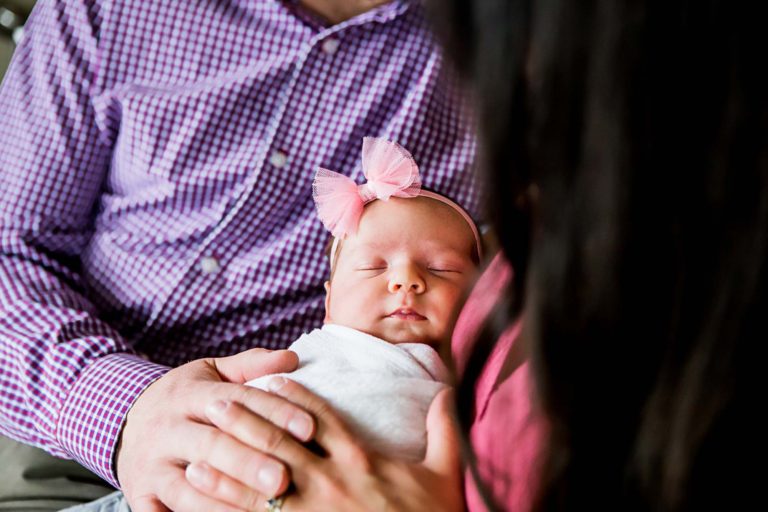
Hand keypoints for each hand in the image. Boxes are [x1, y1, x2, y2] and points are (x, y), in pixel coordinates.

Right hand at [116, 348, 316, 511]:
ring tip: (258, 509)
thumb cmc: (183, 397)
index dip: (274, 413)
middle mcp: (168, 428)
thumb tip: (292, 358)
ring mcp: (151, 464)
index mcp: (190, 394)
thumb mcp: (210, 372)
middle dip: (249, 462)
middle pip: (211, 445)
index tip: (309, 428)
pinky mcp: (139, 493)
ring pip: (186, 487)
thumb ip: (250, 365)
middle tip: (284, 479)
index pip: (238, 400)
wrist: (122, 418)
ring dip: (221, 500)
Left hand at [201, 379, 463, 511]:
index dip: (296, 397)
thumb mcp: (445, 471)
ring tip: (197, 455)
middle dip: (246, 422)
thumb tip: (447, 393)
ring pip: (263, 486)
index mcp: (363, 459)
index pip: (322, 419)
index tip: (274, 380)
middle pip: (281, 444)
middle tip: (215, 403)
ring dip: (228, 470)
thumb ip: (443, 429)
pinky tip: (209, 511)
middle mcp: (334, 481)